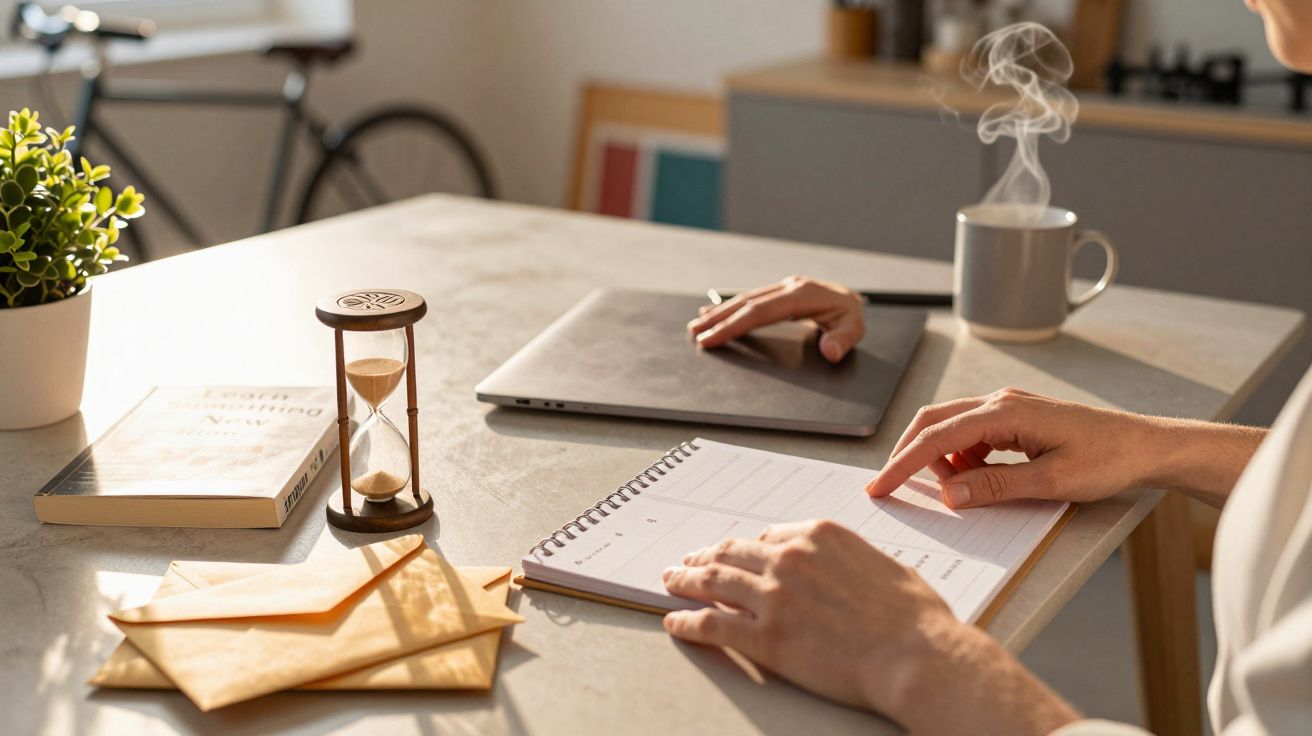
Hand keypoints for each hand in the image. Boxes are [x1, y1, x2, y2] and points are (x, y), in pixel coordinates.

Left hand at [662, 520, 1077, 733]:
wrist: (917, 655)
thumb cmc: (914, 617)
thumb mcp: (883, 565)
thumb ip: (849, 558)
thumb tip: (842, 566)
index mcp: (818, 535)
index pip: (766, 537)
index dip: (744, 549)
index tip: (732, 554)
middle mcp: (790, 558)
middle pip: (732, 553)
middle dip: (705, 557)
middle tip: (688, 562)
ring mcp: (774, 597)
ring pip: (712, 582)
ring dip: (685, 581)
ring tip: (671, 583)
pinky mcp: (766, 637)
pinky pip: (711, 625)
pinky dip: (687, 622)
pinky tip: (676, 622)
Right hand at [687, 275, 863, 362]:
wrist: (852, 298)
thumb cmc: (850, 315)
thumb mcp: (854, 328)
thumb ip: (843, 340)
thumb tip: (830, 351)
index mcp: (802, 295)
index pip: (760, 312)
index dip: (734, 326)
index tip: (714, 338)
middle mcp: (789, 286)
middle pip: (746, 304)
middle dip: (719, 319)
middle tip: (695, 332)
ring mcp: (782, 287)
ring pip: (745, 299)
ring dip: (720, 312)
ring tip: (697, 324)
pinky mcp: (778, 290)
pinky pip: (751, 299)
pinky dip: (730, 306)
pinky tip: (713, 312)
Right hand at [865, 387, 1160, 507]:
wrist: (1147, 446)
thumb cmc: (1108, 460)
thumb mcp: (1052, 483)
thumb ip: (996, 486)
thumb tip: (949, 494)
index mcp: (1005, 412)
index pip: (937, 437)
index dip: (904, 464)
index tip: (880, 486)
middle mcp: (1001, 402)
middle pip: (934, 422)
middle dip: (909, 455)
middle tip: (891, 486)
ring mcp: (1008, 408)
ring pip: (952, 428)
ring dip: (940, 459)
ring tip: (951, 491)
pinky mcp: (1016, 419)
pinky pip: (973, 435)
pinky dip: (962, 458)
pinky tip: (976, 479)